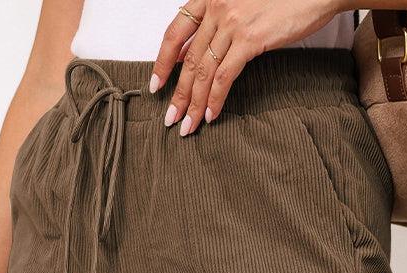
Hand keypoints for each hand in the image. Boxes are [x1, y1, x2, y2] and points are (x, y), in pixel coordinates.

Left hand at [150, 0, 348, 133]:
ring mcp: (232, 23)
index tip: (156, 85)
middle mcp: (216, 7)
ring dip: (194, 103)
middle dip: (177, 94)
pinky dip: (216, 98)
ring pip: (203, 71)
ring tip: (188, 126)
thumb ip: (218, 25)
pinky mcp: (250, 39)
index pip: (175, 33)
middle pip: (188, 59)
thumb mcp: (241, 4)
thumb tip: (197, 53)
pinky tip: (211, 115)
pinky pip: (225, 76)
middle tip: (171, 118)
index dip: (163, 61)